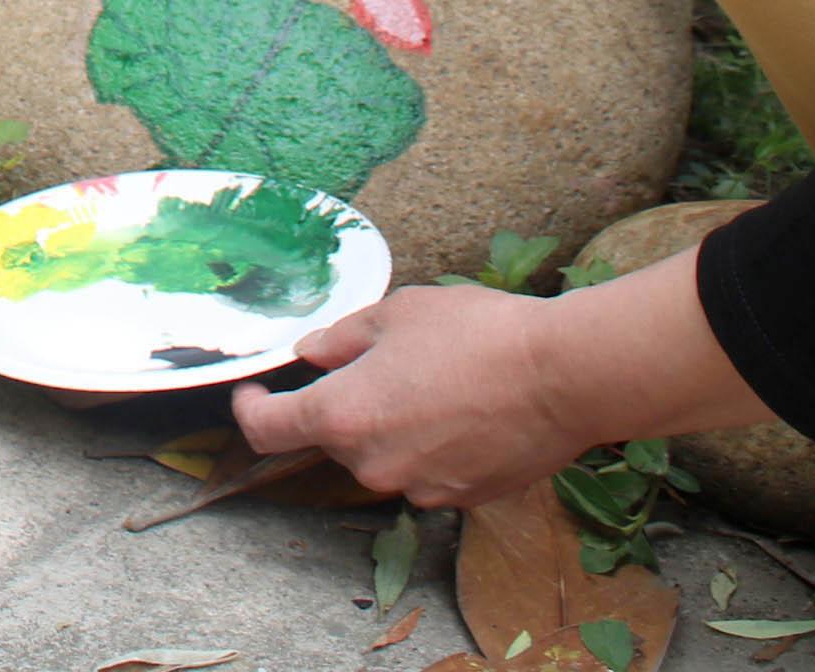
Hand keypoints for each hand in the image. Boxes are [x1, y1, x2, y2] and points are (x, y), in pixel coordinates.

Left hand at [228, 284, 581, 510]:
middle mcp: (370, 464)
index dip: (251, 408)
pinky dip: (433, 446)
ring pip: (383, 455)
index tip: (254, 391)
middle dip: (346, 403)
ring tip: (440, 382)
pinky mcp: (460, 500)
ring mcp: (416, 489)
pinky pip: (427, 471)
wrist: (562, 378)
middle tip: (385, 361)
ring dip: (393, 425)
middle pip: (334, 437)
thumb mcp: (396, 314)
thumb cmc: (477, 334)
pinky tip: (468, 411)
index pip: (267, 429)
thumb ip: (342, 340)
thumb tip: (312, 355)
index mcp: (341, 416)